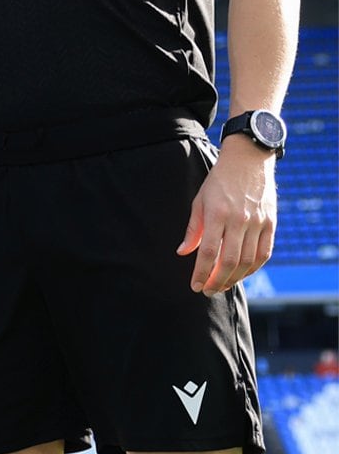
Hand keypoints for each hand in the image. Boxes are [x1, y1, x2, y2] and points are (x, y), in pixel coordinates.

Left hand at [178, 138, 278, 294]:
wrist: (248, 162)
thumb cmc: (218, 182)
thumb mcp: (199, 202)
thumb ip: (193, 230)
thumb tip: (183, 253)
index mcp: (217, 214)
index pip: (208, 252)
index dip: (201, 272)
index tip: (195, 286)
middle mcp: (239, 220)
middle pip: (230, 261)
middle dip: (218, 280)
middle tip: (208, 291)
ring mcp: (258, 222)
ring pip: (249, 260)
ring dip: (236, 278)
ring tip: (223, 285)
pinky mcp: (271, 223)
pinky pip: (264, 253)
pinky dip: (253, 267)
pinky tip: (242, 274)